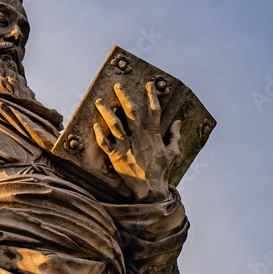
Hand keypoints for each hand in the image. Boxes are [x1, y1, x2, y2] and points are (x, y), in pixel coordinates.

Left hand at [93, 81, 180, 201]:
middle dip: (124, 97)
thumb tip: (178, 121)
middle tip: (117, 85)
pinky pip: (105, 143)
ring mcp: (126, 146)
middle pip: (131, 112)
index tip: (149, 83)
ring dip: (106, 111)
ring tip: (99, 101)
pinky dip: (99, 134)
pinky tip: (94, 125)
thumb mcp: (173, 153)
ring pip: (114, 124)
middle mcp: (138, 137)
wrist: (150, 189)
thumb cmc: (162, 171)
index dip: (152, 95)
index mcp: (153, 135)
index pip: (153, 110)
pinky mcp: (116, 157)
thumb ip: (175, 136)